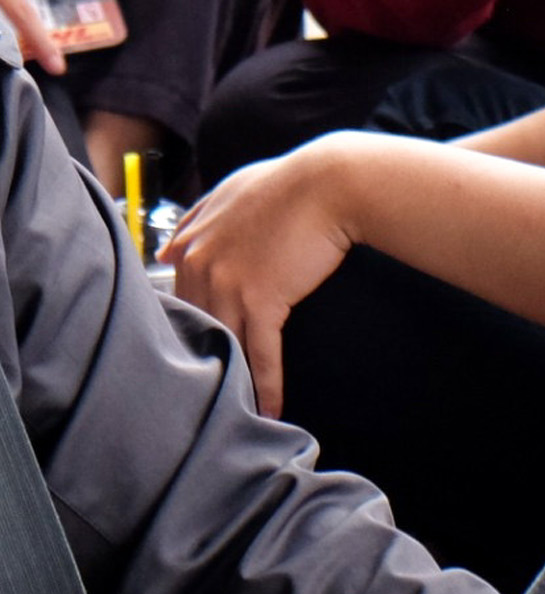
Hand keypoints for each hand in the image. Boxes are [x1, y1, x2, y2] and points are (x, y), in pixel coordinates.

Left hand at [158, 136, 360, 417]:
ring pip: (227, 344)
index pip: (180, 298)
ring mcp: (229, 284)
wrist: (330, 182)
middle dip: (207, 359)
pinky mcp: (263, 299)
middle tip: (214, 393)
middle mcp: (201, 264)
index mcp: (192, 241)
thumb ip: (195, 220)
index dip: (192, 328)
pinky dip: (268, 384)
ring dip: (236, 380)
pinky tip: (272, 408)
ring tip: (240, 410)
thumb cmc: (290, 183)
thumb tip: (166, 251)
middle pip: (199, 326)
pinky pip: (262, 352)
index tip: (200, 351)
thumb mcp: (232, 190)